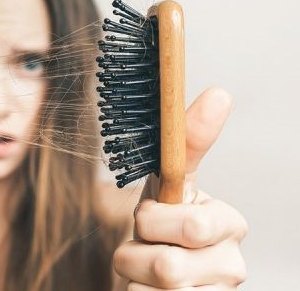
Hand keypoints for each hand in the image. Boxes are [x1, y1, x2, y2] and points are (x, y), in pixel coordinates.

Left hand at [113, 87, 247, 289]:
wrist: (156, 270)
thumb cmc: (164, 222)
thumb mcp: (171, 181)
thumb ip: (188, 141)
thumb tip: (220, 93)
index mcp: (229, 225)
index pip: (193, 227)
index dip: (154, 221)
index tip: (148, 215)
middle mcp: (231, 265)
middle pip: (168, 266)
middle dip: (138, 250)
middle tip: (143, 241)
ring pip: (153, 290)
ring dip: (133, 273)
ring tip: (143, 264)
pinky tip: (146, 288)